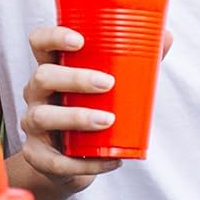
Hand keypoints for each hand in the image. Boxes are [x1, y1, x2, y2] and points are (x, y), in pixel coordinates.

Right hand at [14, 24, 173, 199]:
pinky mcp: (38, 156)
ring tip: (107, 121)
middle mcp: (36, 93)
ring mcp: (33, 124)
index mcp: (52, 68)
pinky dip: (86, 162)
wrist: (70, 160)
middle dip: (75, 78)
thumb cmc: (91, 110)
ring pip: (43, 116)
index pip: (39, 42)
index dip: (53, 37)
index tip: (80, 41)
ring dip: (77, 117)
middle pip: (42, 76)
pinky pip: (57, 160)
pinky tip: (110, 160)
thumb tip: (166, 36)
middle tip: (108, 83)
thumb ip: (134, 62)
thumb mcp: (108, 86)